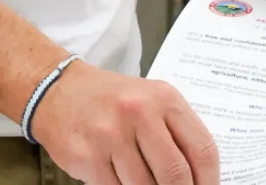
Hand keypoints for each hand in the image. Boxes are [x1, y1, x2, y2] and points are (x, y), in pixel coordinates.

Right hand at [31, 62, 218, 184]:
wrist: (56, 89)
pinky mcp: (86, 155)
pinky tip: (117, 175)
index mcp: (163, 98)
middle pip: (176, 175)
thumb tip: (200, 181)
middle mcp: (136, 112)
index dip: (210, 181)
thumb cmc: (110, 101)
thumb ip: (177, 134)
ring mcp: (109, 134)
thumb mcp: (150, 101)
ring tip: (140, 179)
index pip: (202, 151)